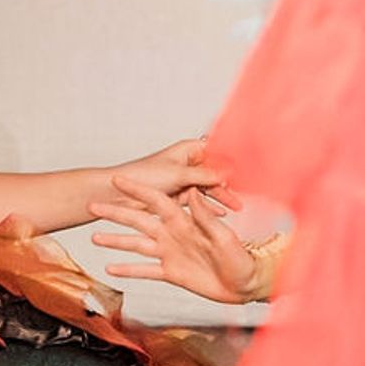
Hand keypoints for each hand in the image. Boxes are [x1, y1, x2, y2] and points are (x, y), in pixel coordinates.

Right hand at [90, 180, 261, 304]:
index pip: (156, 201)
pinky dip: (128, 270)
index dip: (137, 190)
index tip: (118, 180)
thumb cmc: (241, 259)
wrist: (245, 284)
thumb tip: (193, 192)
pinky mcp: (170, 272)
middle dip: (115, 213)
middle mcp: (172, 234)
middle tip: (93, 205)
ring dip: (115, 241)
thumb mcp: (224, 237)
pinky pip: (145, 270)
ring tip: (94, 238)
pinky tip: (111, 269)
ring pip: (136, 244)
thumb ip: (205, 217)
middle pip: (138, 220)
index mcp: (184, 221)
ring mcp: (169, 253)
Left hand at [92, 136, 238, 214]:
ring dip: (220, 198)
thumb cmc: (142, 176)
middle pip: (213, 173)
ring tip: (236, 207)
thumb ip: (203, 175)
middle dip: (228, 184)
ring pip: (206, 189)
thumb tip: (226, 174)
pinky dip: (208, 208)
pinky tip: (220, 215)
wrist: (116, 194)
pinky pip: (197, 202)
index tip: (248, 169)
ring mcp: (181, 181)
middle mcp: (186, 164)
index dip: (230, 161)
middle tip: (244, 197)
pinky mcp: (176, 198)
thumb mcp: (178, 174)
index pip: (215, 152)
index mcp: (186, 150)